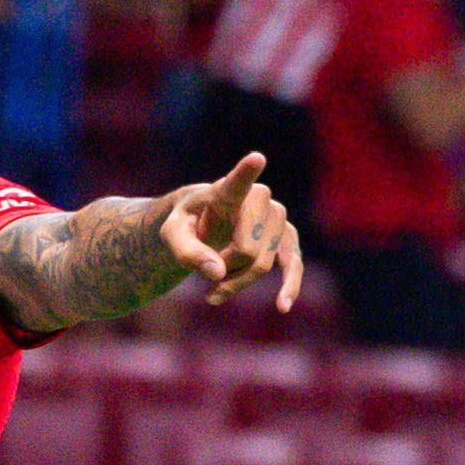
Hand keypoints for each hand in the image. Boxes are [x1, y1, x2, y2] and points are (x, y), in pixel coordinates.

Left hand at [159, 153, 301, 313]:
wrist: (204, 222)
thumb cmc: (186, 224)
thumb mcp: (171, 236)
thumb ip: (187, 253)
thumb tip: (217, 273)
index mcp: (225, 192)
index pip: (237, 182)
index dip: (246, 172)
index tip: (256, 158)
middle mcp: (258, 198)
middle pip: (248, 249)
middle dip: (225, 271)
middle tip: (206, 278)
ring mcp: (276, 215)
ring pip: (262, 264)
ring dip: (237, 282)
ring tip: (215, 288)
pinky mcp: (286, 235)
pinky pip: (293, 263)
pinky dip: (289, 285)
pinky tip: (282, 306)